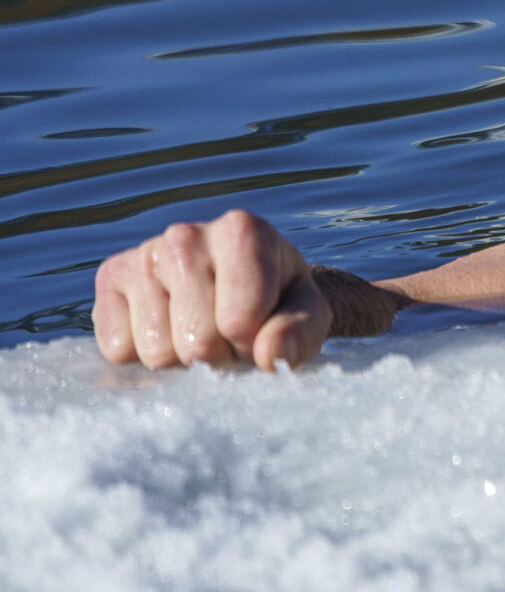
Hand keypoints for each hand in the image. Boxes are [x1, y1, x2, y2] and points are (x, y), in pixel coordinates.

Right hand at [92, 209, 330, 371]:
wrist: (241, 287)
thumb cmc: (278, 300)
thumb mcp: (307, 316)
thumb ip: (299, 335)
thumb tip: (273, 356)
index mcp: (242, 231)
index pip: (239, 321)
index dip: (251, 344)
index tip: (259, 330)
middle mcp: (186, 234)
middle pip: (196, 342)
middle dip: (216, 356)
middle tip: (227, 336)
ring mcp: (144, 254)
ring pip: (155, 351)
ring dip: (180, 360)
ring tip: (198, 330)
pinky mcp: (110, 277)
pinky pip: (117, 349)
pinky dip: (142, 355)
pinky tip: (165, 328)